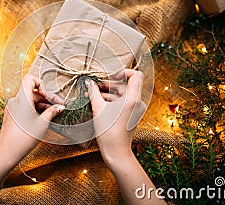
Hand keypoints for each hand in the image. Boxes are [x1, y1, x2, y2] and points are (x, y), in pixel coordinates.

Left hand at [0, 74, 63, 204]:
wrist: (7, 152)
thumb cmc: (24, 138)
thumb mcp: (42, 124)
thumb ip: (52, 112)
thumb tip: (60, 106)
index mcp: (22, 99)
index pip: (30, 79)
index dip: (41, 84)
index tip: (49, 96)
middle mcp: (16, 100)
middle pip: (32, 91)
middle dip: (46, 97)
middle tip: (58, 107)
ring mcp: (12, 108)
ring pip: (29, 100)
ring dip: (41, 105)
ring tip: (52, 115)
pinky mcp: (11, 115)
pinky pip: (24, 107)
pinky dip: (34, 110)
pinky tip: (42, 119)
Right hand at [86, 70, 165, 204]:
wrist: (116, 152)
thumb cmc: (108, 131)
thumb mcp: (98, 109)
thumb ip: (93, 92)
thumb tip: (88, 81)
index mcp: (133, 98)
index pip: (136, 75)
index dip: (123, 72)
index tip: (110, 77)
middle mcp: (137, 102)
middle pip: (126, 84)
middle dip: (109, 83)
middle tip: (94, 85)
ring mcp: (135, 109)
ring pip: (122, 94)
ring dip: (107, 92)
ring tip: (91, 93)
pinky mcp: (131, 115)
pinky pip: (122, 102)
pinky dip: (110, 100)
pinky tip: (96, 101)